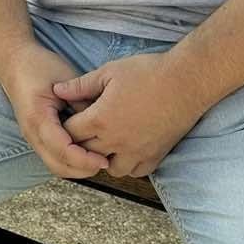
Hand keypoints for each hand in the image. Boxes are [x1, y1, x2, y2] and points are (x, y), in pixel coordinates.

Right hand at [0, 42, 109, 179]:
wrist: (14, 61)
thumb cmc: (40, 66)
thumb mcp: (66, 79)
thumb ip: (83, 103)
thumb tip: (104, 125)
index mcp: (38, 118)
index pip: (62, 150)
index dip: (85, 159)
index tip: (105, 158)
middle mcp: (31, 132)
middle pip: (57, 166)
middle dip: (82, 169)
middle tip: (105, 162)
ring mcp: (31, 137)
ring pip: (54, 166)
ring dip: (76, 168)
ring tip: (98, 159)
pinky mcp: (36, 136)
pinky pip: (52, 157)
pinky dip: (69, 161)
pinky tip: (86, 152)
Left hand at [56, 52, 205, 177]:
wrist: (186, 82)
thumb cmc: (147, 72)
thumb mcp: (109, 72)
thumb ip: (81, 85)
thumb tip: (58, 90)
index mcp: (100, 120)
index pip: (70, 132)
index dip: (66, 124)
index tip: (71, 115)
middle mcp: (116, 142)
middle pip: (86, 152)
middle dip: (81, 141)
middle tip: (85, 128)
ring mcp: (136, 152)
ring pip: (110, 168)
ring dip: (104, 157)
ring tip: (107, 140)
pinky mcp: (155, 156)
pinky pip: (135, 171)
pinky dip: (129, 164)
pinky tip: (128, 147)